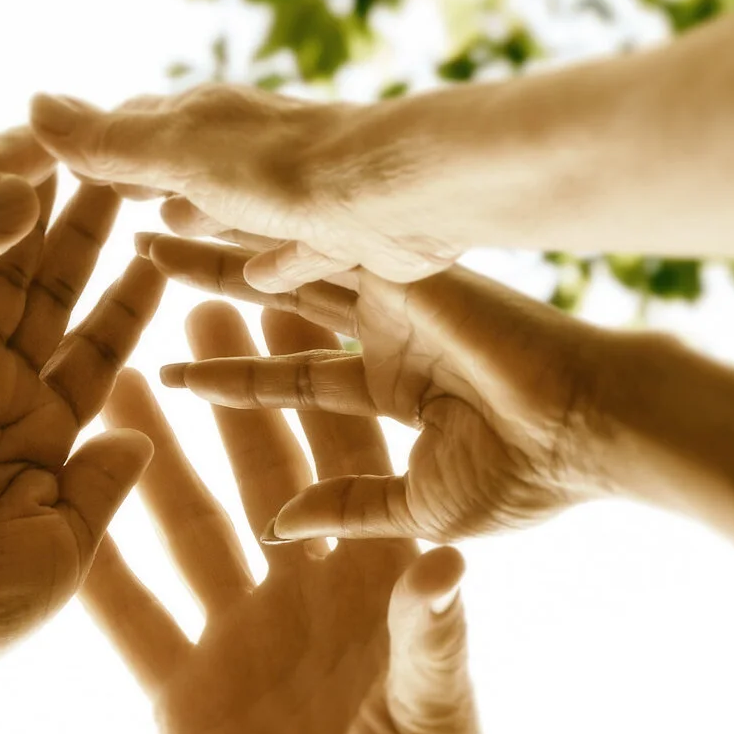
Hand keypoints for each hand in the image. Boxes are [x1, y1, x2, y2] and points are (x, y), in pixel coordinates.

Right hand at [0, 181, 165, 679]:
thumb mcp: (66, 546)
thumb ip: (101, 487)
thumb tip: (142, 438)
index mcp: (50, 434)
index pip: (103, 348)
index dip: (136, 297)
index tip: (172, 244)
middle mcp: (7, 392)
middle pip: (58, 293)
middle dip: (92, 232)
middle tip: (128, 167)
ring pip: (9, 278)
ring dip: (40, 220)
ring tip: (78, 156)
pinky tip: (9, 190)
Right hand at [30, 84, 468, 290]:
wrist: (399, 192)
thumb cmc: (282, 168)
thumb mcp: (177, 155)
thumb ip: (109, 141)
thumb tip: (33, 103)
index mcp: (205, 121)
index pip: (137, 125)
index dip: (97, 143)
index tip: (59, 158)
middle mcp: (248, 148)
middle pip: (184, 162)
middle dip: (143, 177)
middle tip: (105, 195)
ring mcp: (294, 191)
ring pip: (230, 205)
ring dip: (196, 218)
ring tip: (159, 234)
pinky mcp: (337, 234)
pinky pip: (289, 249)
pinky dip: (266, 261)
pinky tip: (258, 280)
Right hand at [82, 302, 488, 733]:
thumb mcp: (435, 720)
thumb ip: (432, 643)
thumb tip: (451, 565)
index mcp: (377, 581)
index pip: (347, 462)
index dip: (319, 385)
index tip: (291, 307)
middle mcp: (306, 592)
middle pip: (259, 469)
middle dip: (229, 388)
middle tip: (191, 300)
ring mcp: (238, 634)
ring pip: (185, 523)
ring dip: (150, 453)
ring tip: (111, 373)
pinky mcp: (182, 688)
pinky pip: (130, 613)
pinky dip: (94, 560)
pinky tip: (53, 500)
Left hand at [138, 234, 617, 540]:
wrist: (588, 431)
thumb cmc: (528, 479)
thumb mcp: (418, 507)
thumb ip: (349, 510)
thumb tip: (278, 527)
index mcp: (397, 388)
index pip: (291, 379)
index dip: (230, 379)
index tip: (168, 374)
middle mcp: (390, 332)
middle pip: (277, 301)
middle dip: (212, 283)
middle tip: (145, 258)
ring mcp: (395, 294)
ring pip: (288, 261)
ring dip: (221, 243)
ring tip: (154, 222)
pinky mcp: (401, 266)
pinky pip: (317, 240)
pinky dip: (263, 226)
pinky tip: (208, 206)